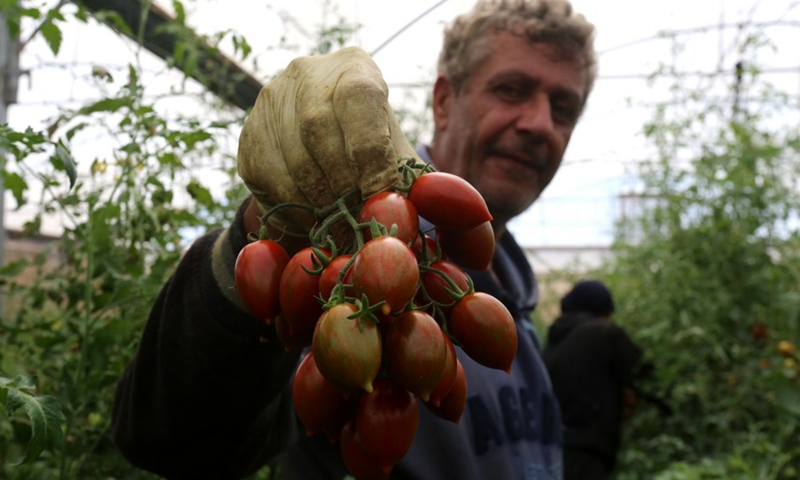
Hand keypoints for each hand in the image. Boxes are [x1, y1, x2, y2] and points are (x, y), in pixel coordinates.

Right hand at [237, 46, 419, 237]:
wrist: (322, 144)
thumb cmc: (370, 148)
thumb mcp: (395, 150)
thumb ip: (412, 173)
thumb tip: (439, 200)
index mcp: (353, 69)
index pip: (359, 99)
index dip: (370, 151)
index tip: (380, 194)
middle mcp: (306, 74)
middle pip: (319, 128)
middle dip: (343, 183)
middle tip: (358, 220)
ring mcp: (271, 101)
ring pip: (292, 156)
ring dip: (319, 201)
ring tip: (340, 227)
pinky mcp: (249, 134)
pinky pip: (269, 177)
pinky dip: (294, 207)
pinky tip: (313, 221)